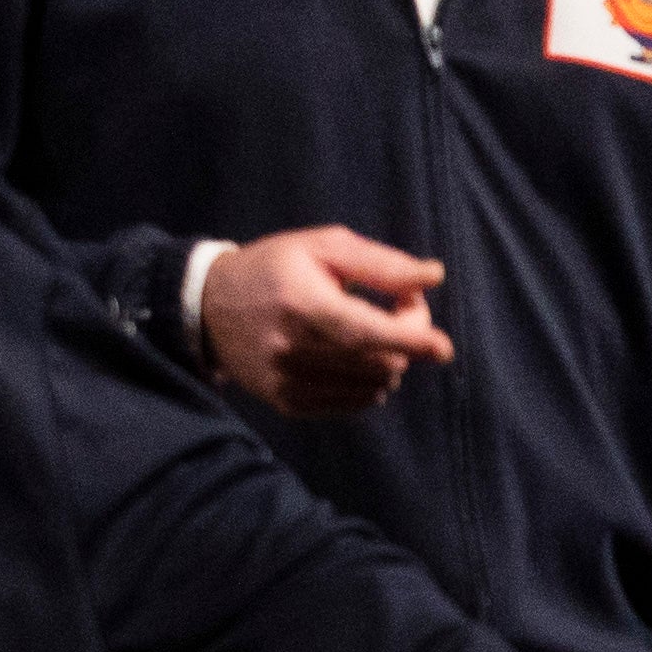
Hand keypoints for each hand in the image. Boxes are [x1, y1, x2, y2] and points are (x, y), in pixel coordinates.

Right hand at [204, 225, 457, 418]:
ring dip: (389, 362)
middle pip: (378, 364)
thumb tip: (434, 277)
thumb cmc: (275, 267)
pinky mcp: (286, 403)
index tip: (442, 347)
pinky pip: (351, 404)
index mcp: (302, 304)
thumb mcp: (323, 247)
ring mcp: (287, 382)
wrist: (208, 306)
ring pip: (370, 388)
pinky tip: (355, 359)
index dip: (410, 340)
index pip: (367, 333)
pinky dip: (368, 384)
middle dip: (405, 340)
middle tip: (399, 310)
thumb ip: (381, 265)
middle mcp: (292, 350)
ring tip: (371, 332)